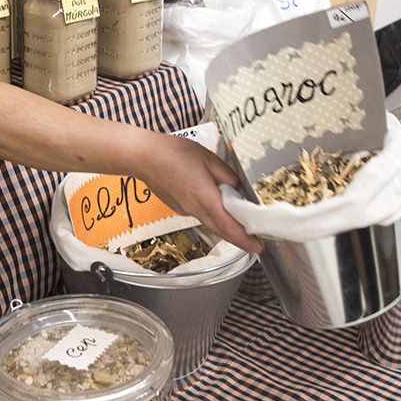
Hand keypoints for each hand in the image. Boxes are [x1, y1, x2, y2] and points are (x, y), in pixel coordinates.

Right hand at [136, 136, 263, 253]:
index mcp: (205, 197)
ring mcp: (185, 210)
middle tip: (255, 244)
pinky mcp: (179, 207)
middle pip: (221, 230)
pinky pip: (200, 216)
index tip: (257, 247)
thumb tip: (236, 186)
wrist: (143, 157)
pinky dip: (212, 217)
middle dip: (239, 240)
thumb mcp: (208, 158)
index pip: (228, 225)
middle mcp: (195, 208)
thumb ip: (226, 174)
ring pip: (210, 224)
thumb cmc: (172, 154)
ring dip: (226, 229)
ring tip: (241, 228)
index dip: (244, 238)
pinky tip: (217, 210)